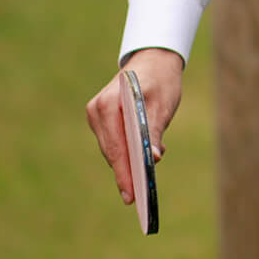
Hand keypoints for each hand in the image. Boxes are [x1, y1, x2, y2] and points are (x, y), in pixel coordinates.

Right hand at [85, 47, 183, 206]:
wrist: (154, 59)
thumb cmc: (161, 80)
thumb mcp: (162, 104)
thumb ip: (155, 131)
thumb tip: (154, 159)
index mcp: (110, 104)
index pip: (117, 147)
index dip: (125, 173)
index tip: (132, 195)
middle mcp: (97, 109)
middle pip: (112, 151)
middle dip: (125, 174)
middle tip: (136, 199)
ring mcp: (96, 114)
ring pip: (112, 148)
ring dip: (126, 164)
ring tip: (139, 187)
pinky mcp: (101, 117)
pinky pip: (113, 141)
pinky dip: (125, 152)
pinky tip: (139, 165)